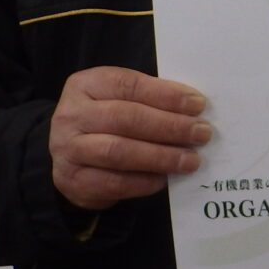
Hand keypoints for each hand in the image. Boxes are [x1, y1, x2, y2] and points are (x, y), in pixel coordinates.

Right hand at [49, 66, 210, 210]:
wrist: (70, 157)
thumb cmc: (106, 122)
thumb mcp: (118, 100)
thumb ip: (149, 100)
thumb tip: (194, 110)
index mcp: (86, 85)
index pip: (128, 85)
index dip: (165, 95)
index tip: (198, 104)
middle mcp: (71, 115)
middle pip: (125, 117)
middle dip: (169, 126)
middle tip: (201, 133)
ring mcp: (68, 149)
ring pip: (118, 151)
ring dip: (161, 156)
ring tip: (190, 160)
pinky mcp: (73, 181)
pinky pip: (114, 182)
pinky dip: (144, 181)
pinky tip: (165, 178)